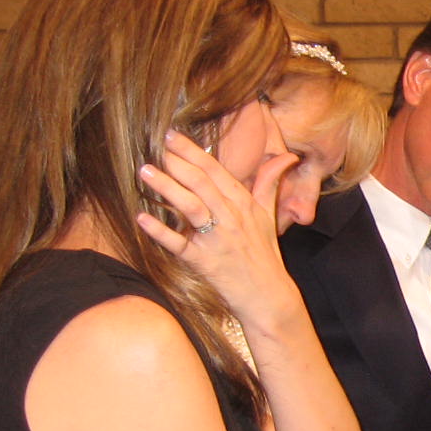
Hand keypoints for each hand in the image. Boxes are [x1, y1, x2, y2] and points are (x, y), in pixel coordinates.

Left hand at [136, 129, 300, 336]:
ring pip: (191, 207)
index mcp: (243, 204)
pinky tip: (142, 218)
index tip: (172, 135)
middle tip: (156, 146)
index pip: (216, 171)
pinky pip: (179, 244)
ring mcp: (217, 240)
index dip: (193, 151)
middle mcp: (231, 218)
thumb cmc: (264, 253)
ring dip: (167, 188)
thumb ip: (270, 182)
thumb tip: (287, 156)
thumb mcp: (269, 215)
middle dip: (178, 162)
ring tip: (145, 171)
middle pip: (202, 183)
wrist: (267, 295)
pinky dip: (160, 232)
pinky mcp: (205, 262)